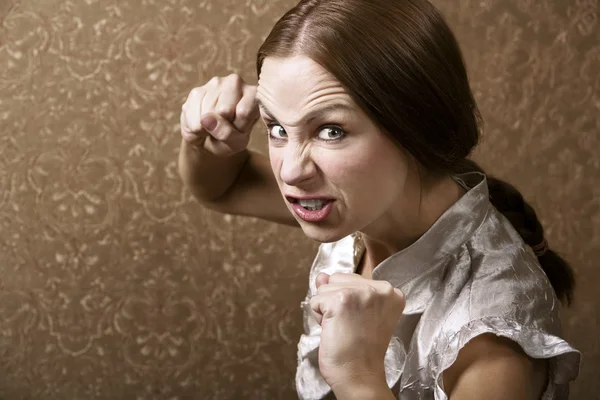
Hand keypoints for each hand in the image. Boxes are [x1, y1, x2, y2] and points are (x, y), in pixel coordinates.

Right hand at [180, 74, 258, 155]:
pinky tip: (202, 123)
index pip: (243, 112)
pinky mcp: (197, 90)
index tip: (239, 129)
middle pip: (224, 110)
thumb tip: (206, 119)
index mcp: (253, 94)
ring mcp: (215, 83)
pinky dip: (195, 126)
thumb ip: (226, 134)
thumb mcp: (235, 143)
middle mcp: (236, 83)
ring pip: (207, 113)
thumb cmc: (230, 139)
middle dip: (221, 125)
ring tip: (213, 125)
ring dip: (207, 127)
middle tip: (224, 126)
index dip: (238, 127)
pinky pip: (192, 115)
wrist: (210, 139)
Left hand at [310, 272, 404, 393]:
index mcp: (390, 292)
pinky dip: (318, 317)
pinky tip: (334, 329)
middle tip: (350, 325)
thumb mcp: (357, 313)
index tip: (360, 321)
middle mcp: (379, 288)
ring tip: (343, 327)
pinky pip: (315, 300)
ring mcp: (360, 292)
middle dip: (336, 301)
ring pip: (324, 289)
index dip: (349, 302)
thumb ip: (341, 289)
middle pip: (338, 279)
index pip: (353, 280)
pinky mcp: (341, 300)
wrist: (359, 375)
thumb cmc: (361, 351)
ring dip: (326, 309)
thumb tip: (322, 275)